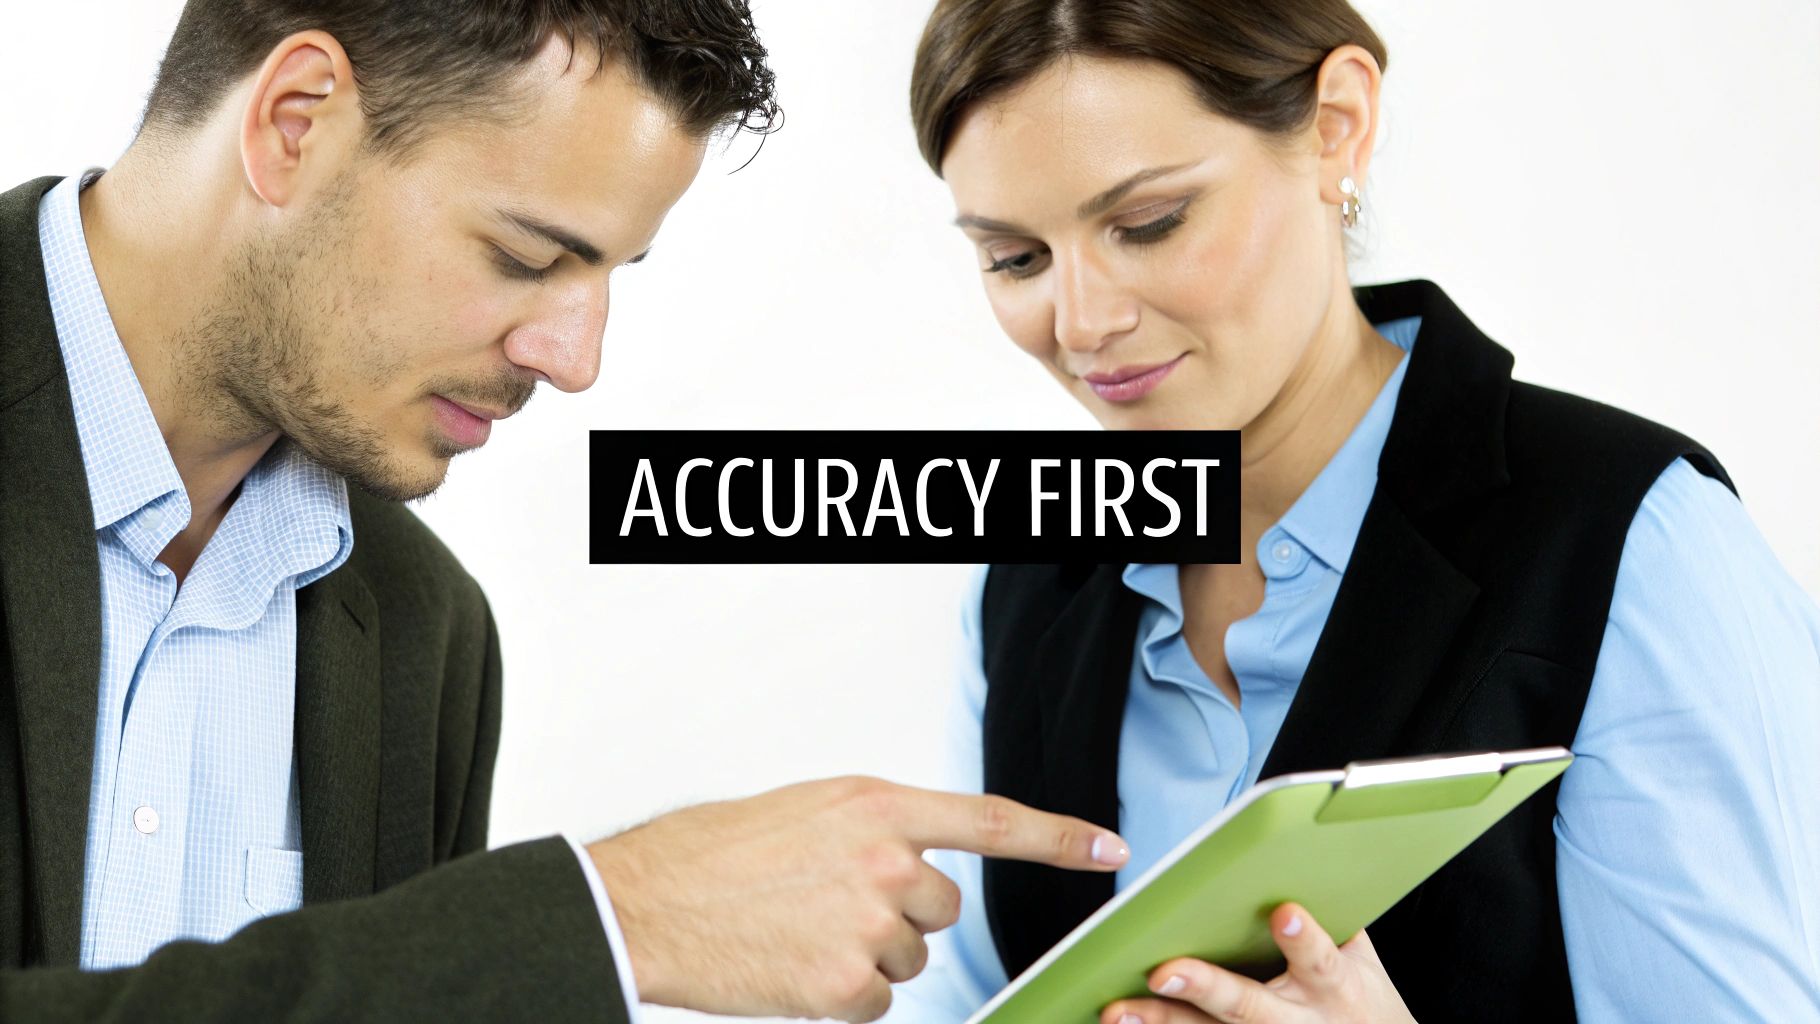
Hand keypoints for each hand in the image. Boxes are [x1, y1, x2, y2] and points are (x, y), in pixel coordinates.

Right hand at [586, 775, 1129, 1021]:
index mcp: (879, 806)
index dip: (1060, 837)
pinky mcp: (845, 985)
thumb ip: (876, 831)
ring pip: (907, 960)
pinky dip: (840, 995)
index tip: (1108, 847)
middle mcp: (887, 862)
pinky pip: (875, 1003)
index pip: (993, 822)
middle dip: (901, 914)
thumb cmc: (716, 853)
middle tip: (830, 905)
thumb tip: (913, 865)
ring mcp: (869, 926)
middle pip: (943, 909)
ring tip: (799, 932)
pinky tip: (793, 967)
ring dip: (866, 956)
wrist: (648, 901)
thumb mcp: (810, 811)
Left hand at [1100, 903, 1416, 1023]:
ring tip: (1120, 1008)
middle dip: (1207, 988)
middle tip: (1165, 970)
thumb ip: (1330, 909)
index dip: (1305, 940)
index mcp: (1335, 986)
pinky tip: (1120, 1019)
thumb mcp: (1362, 958)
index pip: (1320, 961)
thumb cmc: (1361, 999)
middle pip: (1249, 1005)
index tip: (1285, 914)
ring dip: (1164, 1019)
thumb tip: (1300, 847)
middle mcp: (1298, 1019)